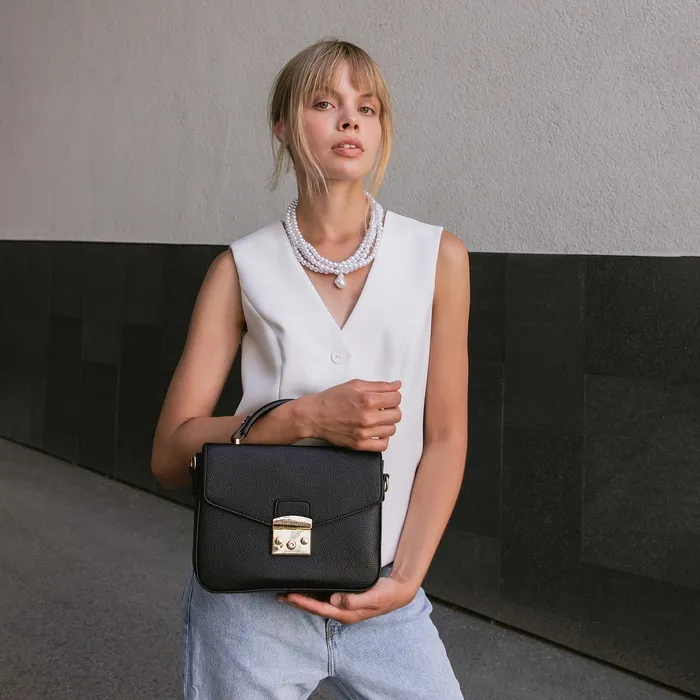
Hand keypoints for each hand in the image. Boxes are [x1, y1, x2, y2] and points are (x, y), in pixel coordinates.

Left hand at [277, 573, 417, 623]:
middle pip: (314, 607)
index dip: (303, 602)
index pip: (320, 608)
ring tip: (287, 593)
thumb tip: (335, 599)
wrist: (399, 590)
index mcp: (347, 613)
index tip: (290, 595)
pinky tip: (306, 589)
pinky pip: (324, 598)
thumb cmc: (387, 594)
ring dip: (302, 598)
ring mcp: (343, 606)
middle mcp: (343, 611)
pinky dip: (312, 594)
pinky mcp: (345, 599)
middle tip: (280, 595)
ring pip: (318, 603)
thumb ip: (355, 600)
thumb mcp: (373, 596)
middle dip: (297, 601)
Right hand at [302, 379, 402, 450]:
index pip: (396, 399)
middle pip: (397, 415)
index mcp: (368, 400)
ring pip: (392, 430)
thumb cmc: (331, 399)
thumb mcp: (355, 385)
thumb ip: (378, 386)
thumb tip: (396, 385)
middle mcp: (367, 417)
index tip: (388, 398)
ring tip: (377, 419)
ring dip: (387, 424)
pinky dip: (383, 439)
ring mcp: (364, 432)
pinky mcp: (359, 444)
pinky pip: (382, 445)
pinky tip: (376, 432)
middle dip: (392, 409)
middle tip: (383, 408)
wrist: (315, 415)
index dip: (394, 396)